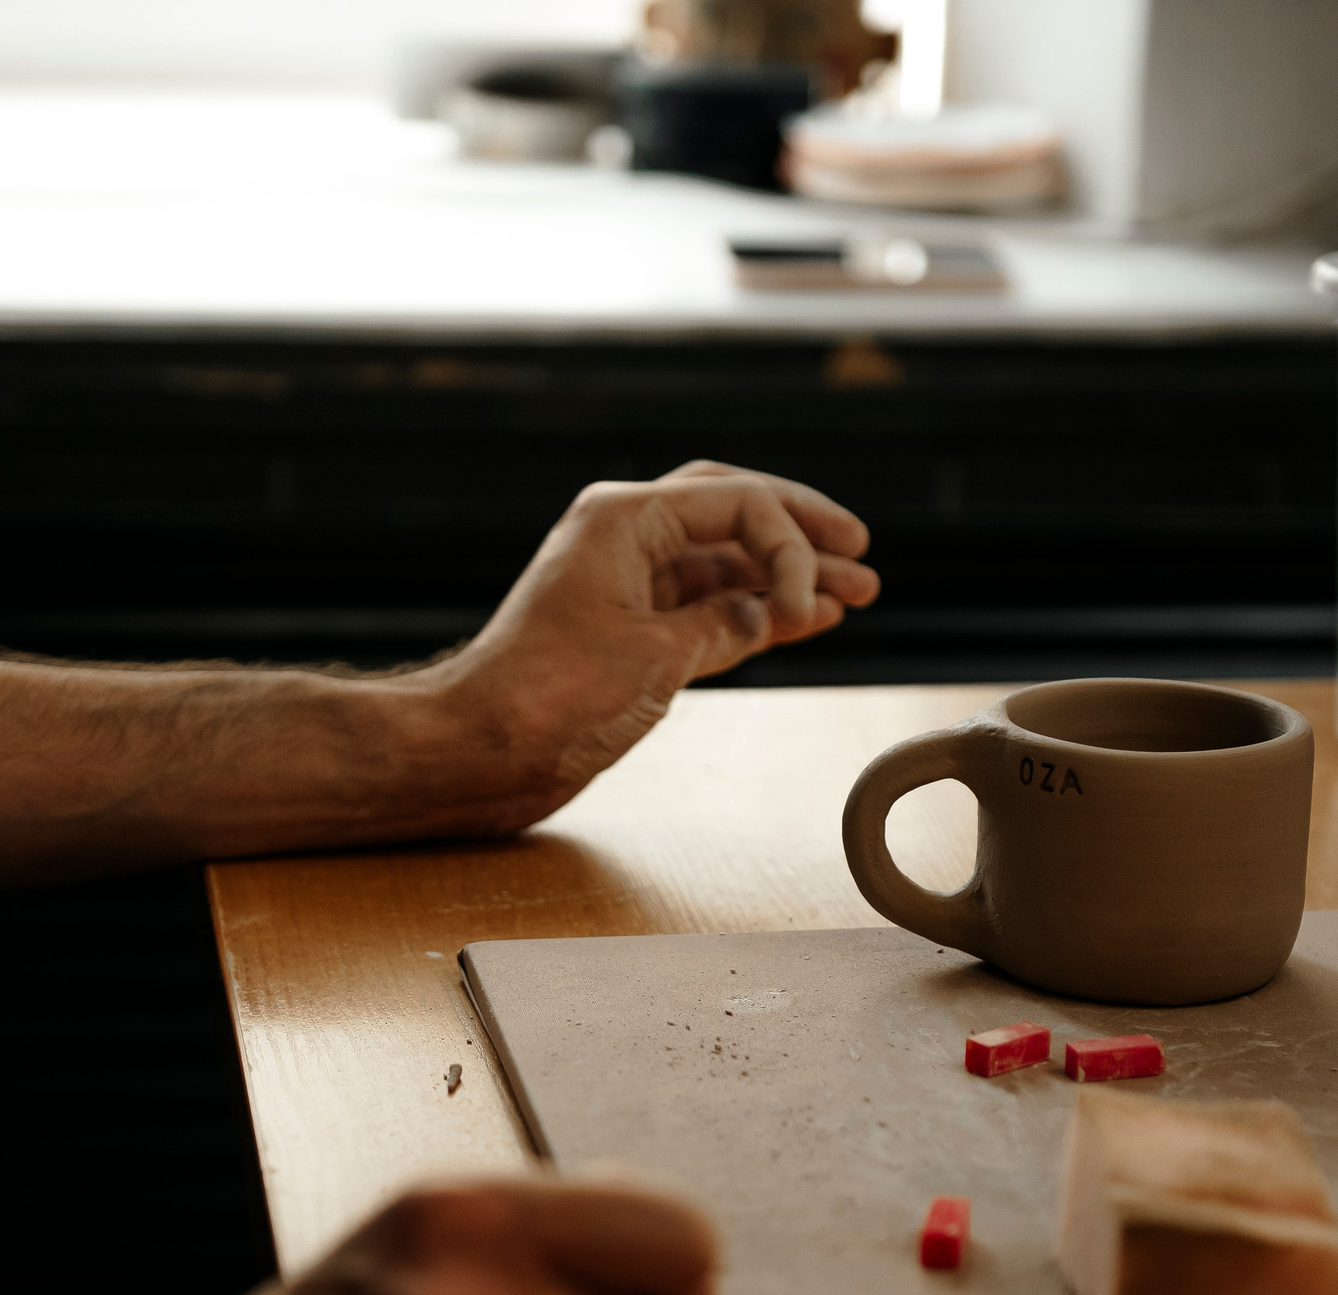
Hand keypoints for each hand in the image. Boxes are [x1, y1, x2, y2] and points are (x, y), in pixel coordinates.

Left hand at [422, 462, 878, 831]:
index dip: (792, 546)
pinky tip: (801, 620)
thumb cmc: (546, 699)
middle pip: (733, 511)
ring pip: (724, 561)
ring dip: (785, 577)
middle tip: (859, 550)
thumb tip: (773, 612)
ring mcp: (625, 580)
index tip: (817, 606)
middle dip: (799, 534)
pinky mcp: (627, 627)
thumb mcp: (656, 658)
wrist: (477, 749)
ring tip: (854, 593)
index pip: (737, 502)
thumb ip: (727, 625)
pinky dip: (753, 611)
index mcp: (622, 517)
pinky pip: (705, 604)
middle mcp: (624, 535)